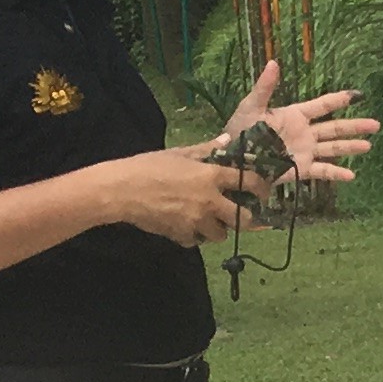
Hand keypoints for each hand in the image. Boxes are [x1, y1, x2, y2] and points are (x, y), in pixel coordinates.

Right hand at [103, 147, 256, 245]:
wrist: (119, 190)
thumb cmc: (147, 166)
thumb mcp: (178, 153)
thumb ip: (206, 149)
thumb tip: (226, 140)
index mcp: (211, 177)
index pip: (249, 182)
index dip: (262, 188)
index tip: (263, 193)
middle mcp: (210, 201)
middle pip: (243, 219)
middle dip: (245, 218)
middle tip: (239, 214)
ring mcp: (196, 221)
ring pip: (221, 235)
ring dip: (218, 229)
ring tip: (208, 220)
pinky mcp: (181, 236)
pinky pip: (196, 241)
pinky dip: (194, 237)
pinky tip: (186, 226)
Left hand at [225, 59, 377, 189]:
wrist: (232, 159)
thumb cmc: (239, 131)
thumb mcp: (251, 107)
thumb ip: (265, 87)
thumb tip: (274, 63)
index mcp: (294, 115)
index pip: (321, 105)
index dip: (339, 100)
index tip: (358, 95)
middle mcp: (304, 133)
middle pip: (334, 128)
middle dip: (355, 126)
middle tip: (376, 125)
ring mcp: (304, 151)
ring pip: (333, 148)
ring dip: (350, 147)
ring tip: (368, 146)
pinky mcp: (300, 169)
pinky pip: (322, 171)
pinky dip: (336, 174)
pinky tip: (351, 176)